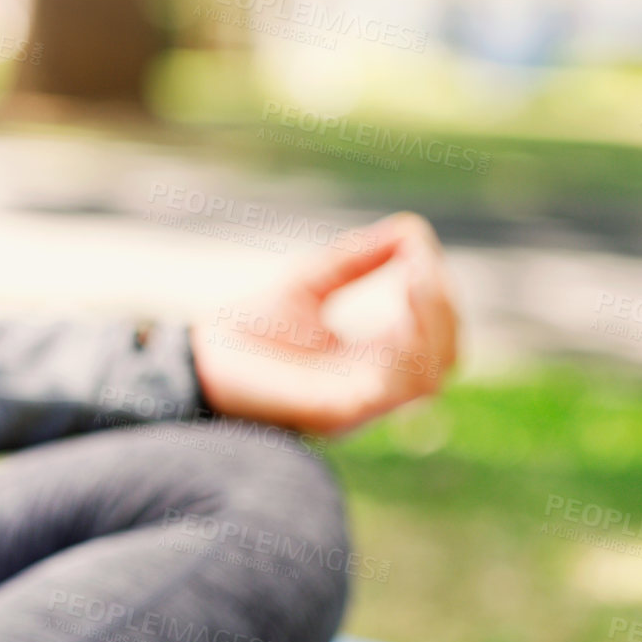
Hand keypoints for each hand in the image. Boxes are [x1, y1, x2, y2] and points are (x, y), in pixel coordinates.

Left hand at [189, 212, 457, 436]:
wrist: (196, 359)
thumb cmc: (247, 328)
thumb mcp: (310, 282)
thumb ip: (357, 259)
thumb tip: (410, 228)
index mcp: (372, 363)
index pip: (434, 336)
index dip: (437, 291)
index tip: (416, 242)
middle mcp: (372, 390)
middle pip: (445, 358)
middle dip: (443, 307)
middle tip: (422, 263)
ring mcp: (357, 406)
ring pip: (429, 376)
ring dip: (432, 324)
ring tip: (416, 277)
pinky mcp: (336, 413)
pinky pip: (393, 388)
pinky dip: (406, 348)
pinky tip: (397, 309)